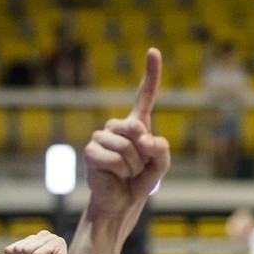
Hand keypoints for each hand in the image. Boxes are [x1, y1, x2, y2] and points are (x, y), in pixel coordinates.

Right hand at [82, 49, 170, 221]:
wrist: (121, 202)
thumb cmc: (140, 181)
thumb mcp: (161, 164)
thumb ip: (161, 149)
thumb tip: (144, 139)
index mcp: (136, 124)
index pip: (144, 96)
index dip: (151, 74)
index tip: (153, 51)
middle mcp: (116, 127)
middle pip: (137, 128)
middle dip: (143, 152)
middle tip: (138, 167)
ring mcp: (101, 138)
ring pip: (126, 146)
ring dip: (133, 165)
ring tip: (127, 174)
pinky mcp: (91, 153)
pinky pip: (114, 158)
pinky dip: (120, 171)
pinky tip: (115, 176)